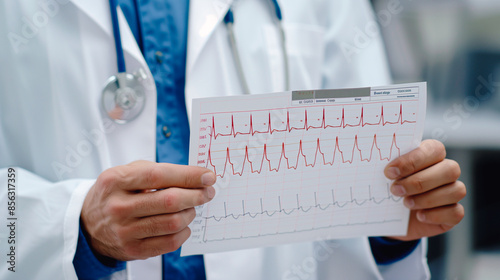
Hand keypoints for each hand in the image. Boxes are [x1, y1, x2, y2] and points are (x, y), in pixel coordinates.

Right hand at [81, 160, 215, 260]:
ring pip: (172, 223)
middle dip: (196, 195)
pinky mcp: (132, 250)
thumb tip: (195, 177)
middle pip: (169, 201)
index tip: (208, 176)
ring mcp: (124, 231)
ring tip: (192, 208)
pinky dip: (183, 233)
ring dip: (190, 214)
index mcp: (117, 181)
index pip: (159, 176)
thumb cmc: (115, 193)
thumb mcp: (126, 173)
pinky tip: (183, 224)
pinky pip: (169, 243)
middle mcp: (118, 206)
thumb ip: (157, 171)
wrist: (86, 223)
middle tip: (207, 193)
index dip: (188, 176)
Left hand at [384, 140, 465, 240]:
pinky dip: (436, 215)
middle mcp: (446, 172)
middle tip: (395, 190)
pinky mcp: (453, 214)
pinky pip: (456, 212)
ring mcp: (452, 192)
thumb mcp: (384, 178)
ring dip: (427, 198)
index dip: (414, 160)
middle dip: (420, 181)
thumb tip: (380, 163)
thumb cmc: (389, 190)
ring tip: (405, 203)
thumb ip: (389, 168)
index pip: (434, 149)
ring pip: (456, 190)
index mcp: (430, 156)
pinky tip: (419, 216)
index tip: (389, 172)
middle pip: (450, 169)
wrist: (390, 218)